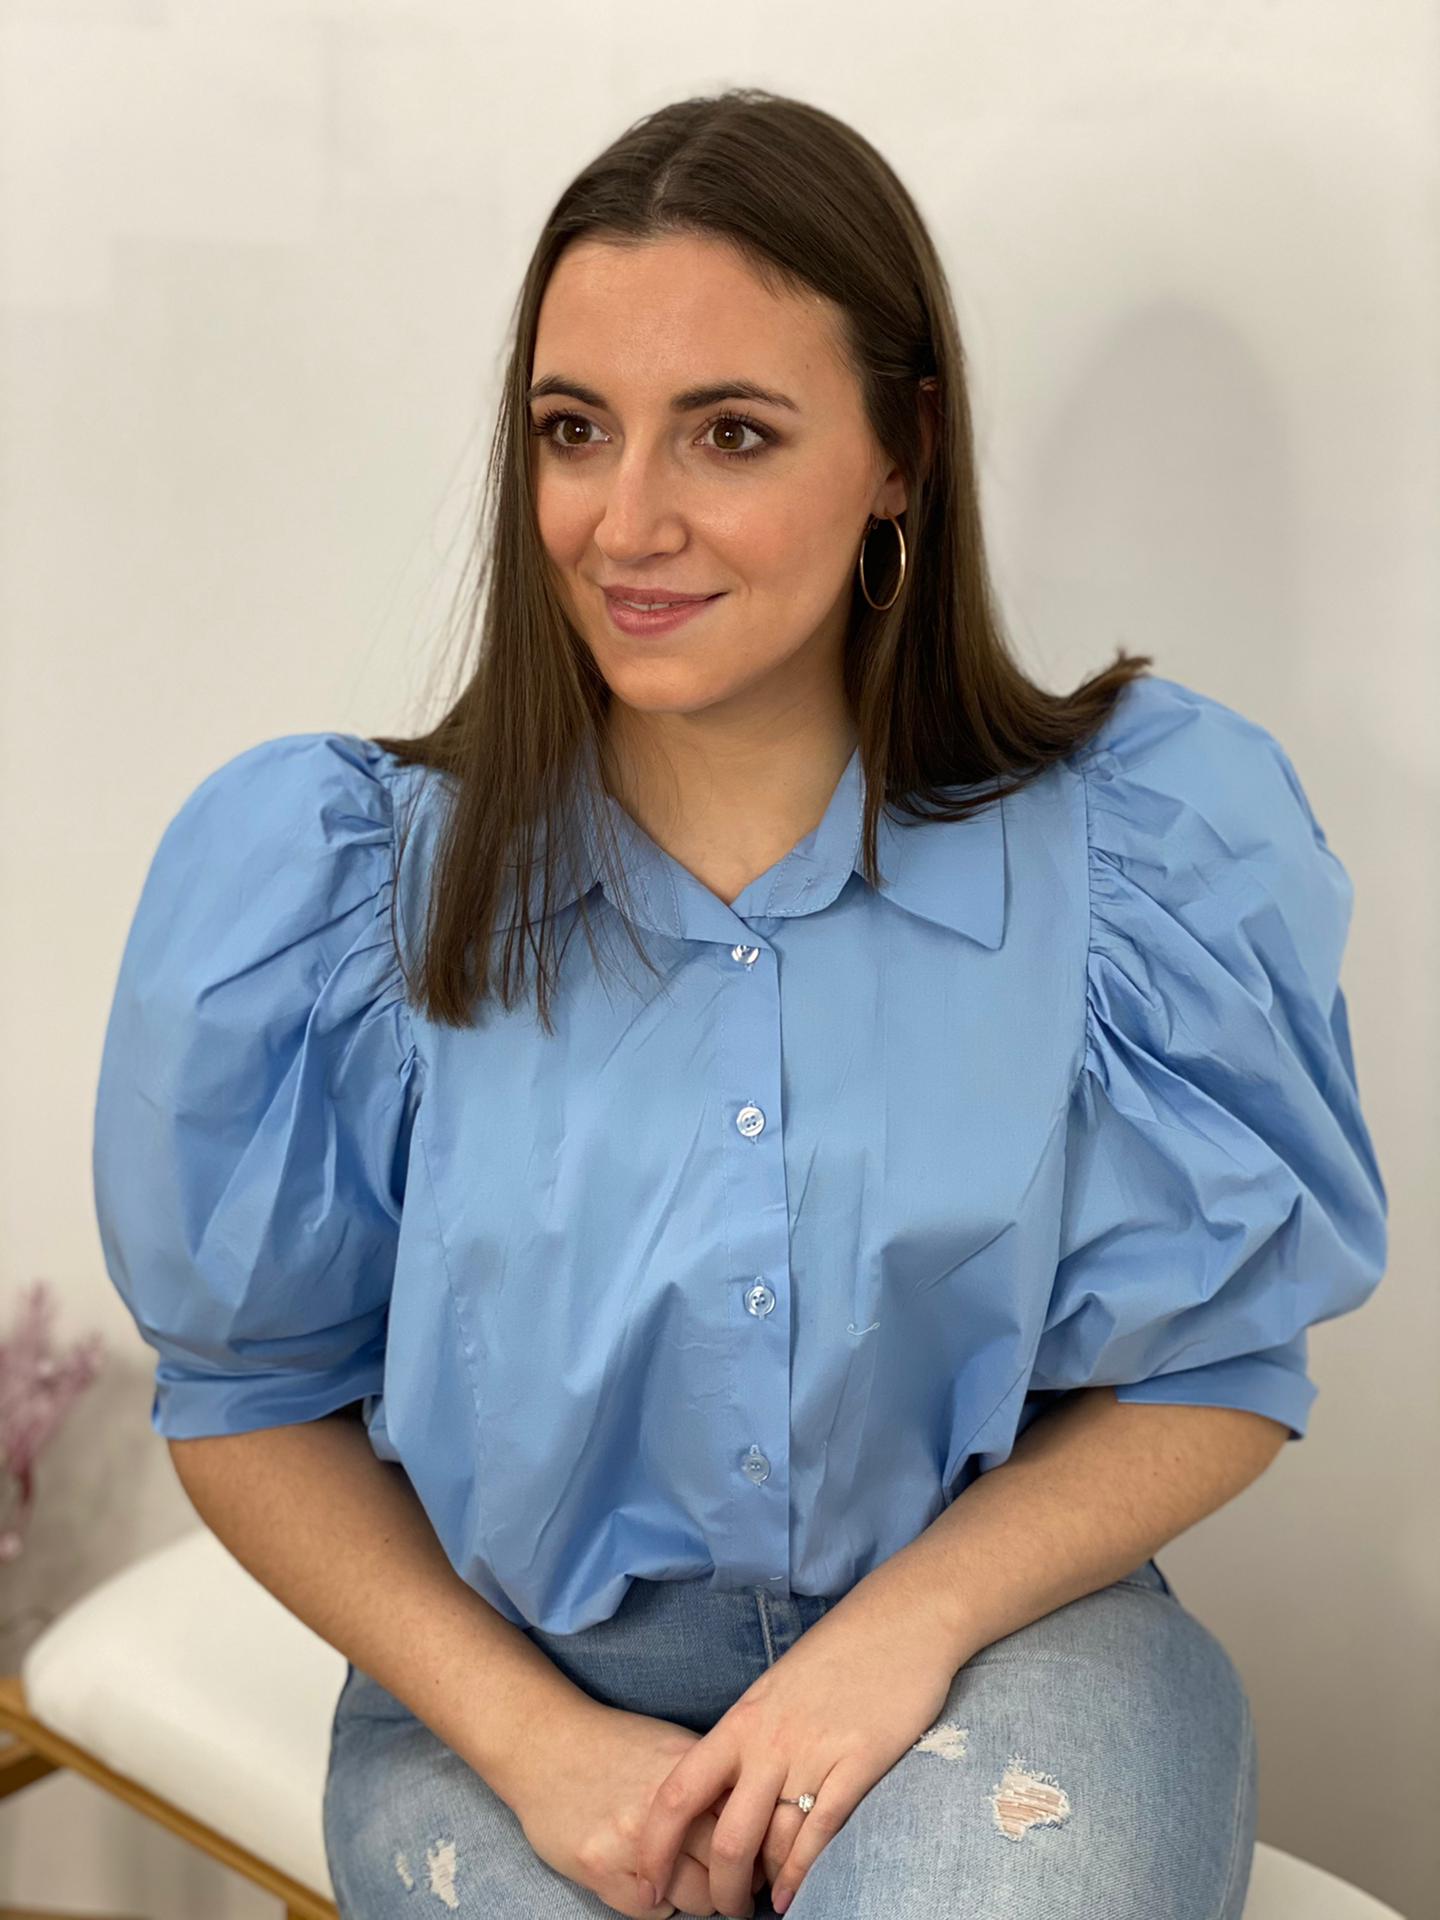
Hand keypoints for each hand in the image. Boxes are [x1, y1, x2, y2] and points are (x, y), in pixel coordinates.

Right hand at [508, 1701, 769, 1915]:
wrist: (544, 1742)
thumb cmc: (613, 1743)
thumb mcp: (671, 1743)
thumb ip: (710, 1779)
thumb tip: (755, 1819)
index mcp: (687, 1769)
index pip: (746, 1824)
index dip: (759, 1845)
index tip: (760, 1854)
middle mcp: (662, 1806)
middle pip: (728, 1869)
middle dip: (737, 1882)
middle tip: (736, 1884)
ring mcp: (629, 1840)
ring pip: (696, 1900)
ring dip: (702, 1899)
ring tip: (698, 1887)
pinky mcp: (599, 1869)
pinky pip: (652, 1912)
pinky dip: (662, 1905)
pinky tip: (657, 1884)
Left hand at [633, 1591, 961, 1916]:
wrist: (901, 1619)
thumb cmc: (838, 1652)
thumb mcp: (776, 1689)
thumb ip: (751, 1737)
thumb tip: (729, 1790)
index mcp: (741, 1721)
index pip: (678, 1792)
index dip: (657, 1845)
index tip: (650, 1880)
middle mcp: (768, 1742)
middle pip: (725, 1837)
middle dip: (718, 1889)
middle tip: (721, 1909)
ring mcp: (813, 1754)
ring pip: (772, 1844)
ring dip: (762, 1885)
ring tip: (758, 1904)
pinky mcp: (858, 1764)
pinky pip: (821, 1834)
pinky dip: (802, 1874)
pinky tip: (792, 1895)